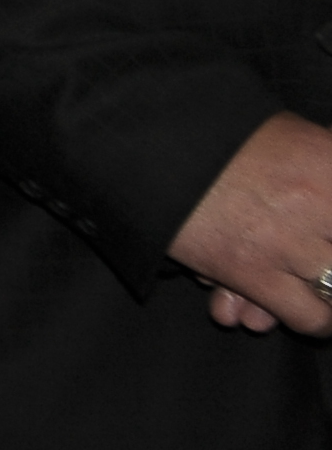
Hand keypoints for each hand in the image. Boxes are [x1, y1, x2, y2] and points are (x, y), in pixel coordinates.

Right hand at [173, 111, 331, 332]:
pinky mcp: (253, 273)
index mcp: (330, 161)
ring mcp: (289, 240)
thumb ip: (325, 163)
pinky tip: (301, 305)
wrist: (137, 139)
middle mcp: (321, 202)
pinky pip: (310, 317)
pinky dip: (313, 318)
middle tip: (321, 261)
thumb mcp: (288, 133)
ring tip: (318, 281)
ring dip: (330, 288)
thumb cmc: (211, 131)